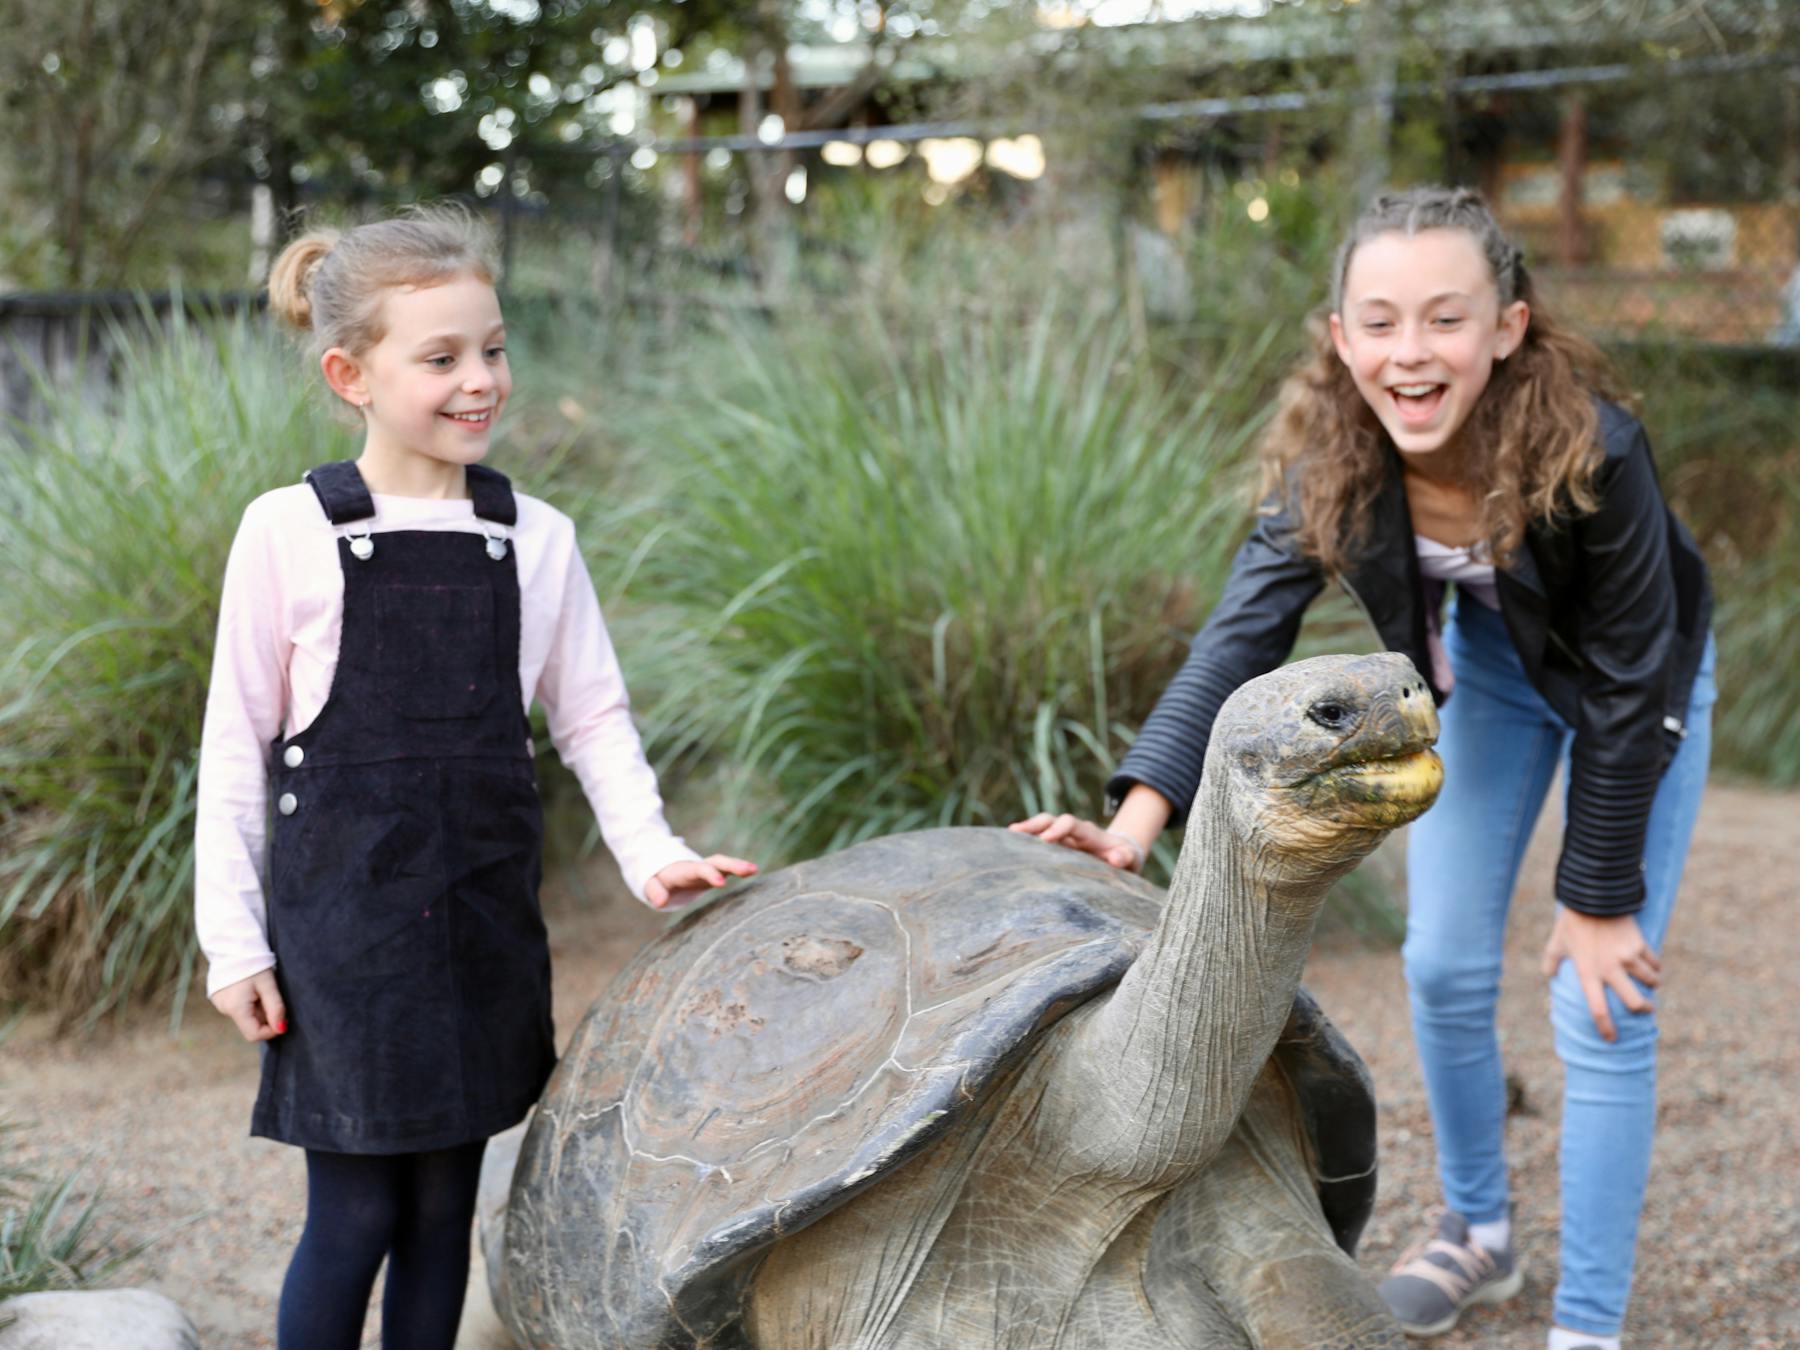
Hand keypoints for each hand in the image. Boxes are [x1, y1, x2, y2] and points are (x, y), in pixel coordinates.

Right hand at [210, 968, 286, 1041]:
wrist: (232, 944)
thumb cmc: (252, 962)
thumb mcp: (268, 984)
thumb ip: (275, 1007)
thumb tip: (281, 1029)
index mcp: (235, 1008)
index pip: (254, 1035)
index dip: (271, 1030)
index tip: (282, 1018)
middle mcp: (224, 1009)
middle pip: (250, 1025)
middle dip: (265, 1016)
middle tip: (271, 997)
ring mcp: (220, 1004)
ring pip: (246, 1016)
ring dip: (258, 1009)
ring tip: (260, 989)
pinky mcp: (220, 998)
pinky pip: (239, 1008)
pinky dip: (249, 1003)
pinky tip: (252, 988)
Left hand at [646, 854, 758, 910]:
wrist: (663, 870)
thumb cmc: (658, 880)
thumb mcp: (651, 885)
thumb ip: (654, 891)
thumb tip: (660, 902)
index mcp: (685, 869)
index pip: (700, 870)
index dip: (710, 874)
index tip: (721, 883)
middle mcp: (700, 866)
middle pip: (717, 862)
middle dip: (732, 865)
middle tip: (748, 870)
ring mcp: (708, 869)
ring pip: (725, 864)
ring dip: (739, 866)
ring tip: (755, 869)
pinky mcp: (714, 874)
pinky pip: (728, 870)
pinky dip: (740, 869)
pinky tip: (753, 871)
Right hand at [1008, 813, 1146, 871]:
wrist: (1119, 854)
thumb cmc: (1124, 858)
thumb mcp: (1129, 858)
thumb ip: (1125, 857)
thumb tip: (1116, 858)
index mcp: (1089, 833)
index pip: (1071, 824)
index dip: (1059, 829)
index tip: (1046, 840)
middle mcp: (1072, 832)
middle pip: (1050, 820)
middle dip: (1034, 824)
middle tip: (1015, 832)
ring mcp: (1062, 839)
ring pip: (1040, 828)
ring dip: (1025, 831)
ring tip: (1006, 838)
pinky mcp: (1055, 848)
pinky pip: (1037, 841)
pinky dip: (1025, 842)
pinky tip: (1008, 849)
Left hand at [1539, 906, 1661, 1042]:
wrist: (1594, 897)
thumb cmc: (1572, 922)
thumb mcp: (1556, 942)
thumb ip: (1551, 961)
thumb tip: (1549, 976)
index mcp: (1588, 972)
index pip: (1597, 1009)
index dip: (1605, 1027)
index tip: (1611, 1039)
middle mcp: (1610, 969)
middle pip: (1635, 1003)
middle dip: (1644, 1010)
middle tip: (1646, 1009)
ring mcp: (1628, 957)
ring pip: (1651, 982)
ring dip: (1652, 984)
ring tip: (1650, 983)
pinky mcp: (1641, 945)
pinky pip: (1655, 963)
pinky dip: (1655, 966)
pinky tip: (1651, 965)